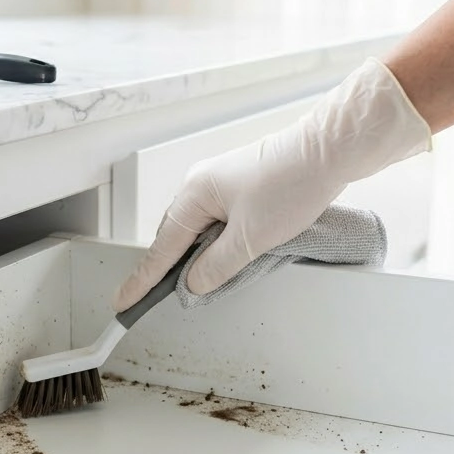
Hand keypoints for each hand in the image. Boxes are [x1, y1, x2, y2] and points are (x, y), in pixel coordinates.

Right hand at [112, 58, 430, 310]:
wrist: (330, 151)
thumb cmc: (291, 185)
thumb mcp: (250, 239)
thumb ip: (216, 266)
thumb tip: (193, 284)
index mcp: (195, 194)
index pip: (162, 247)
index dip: (143, 279)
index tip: (123, 302)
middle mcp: (201, 184)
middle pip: (175, 236)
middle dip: (163, 268)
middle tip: (146, 299)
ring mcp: (222, 182)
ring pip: (198, 230)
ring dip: (193, 257)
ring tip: (185, 286)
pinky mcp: (243, 185)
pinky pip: (217, 222)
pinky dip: (213, 243)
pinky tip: (220, 258)